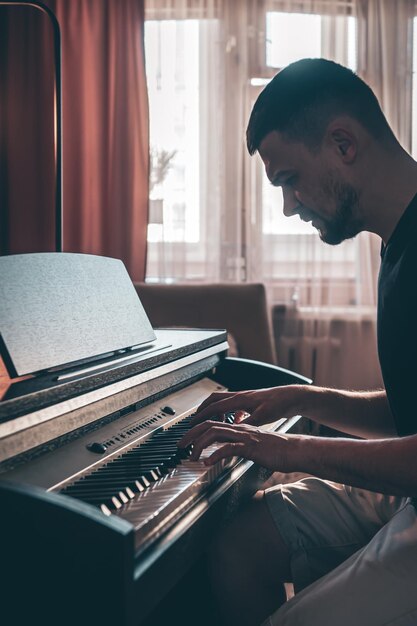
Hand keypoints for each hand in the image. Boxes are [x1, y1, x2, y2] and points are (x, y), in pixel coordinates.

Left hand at [178, 420, 299, 470]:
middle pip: (208, 425)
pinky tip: (208, 463)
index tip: (187, 440)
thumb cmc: (277, 450)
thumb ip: (240, 447)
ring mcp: (244, 437)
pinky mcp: (250, 447)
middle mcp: (239, 429)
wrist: (294, 450)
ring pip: (215, 433)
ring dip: (199, 444)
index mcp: (239, 429)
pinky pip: (229, 448)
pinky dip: (216, 454)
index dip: (197, 430)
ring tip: (191, 455)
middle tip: (180, 446)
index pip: (213, 424)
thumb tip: (227, 453)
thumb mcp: (254, 447)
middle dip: (191, 434)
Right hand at [191, 385, 308, 427]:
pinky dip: (229, 413)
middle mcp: (239, 396)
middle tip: (194, 420)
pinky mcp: (250, 402)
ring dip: (214, 411)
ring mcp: (244, 398)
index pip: (214, 407)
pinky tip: (234, 421)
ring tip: (212, 423)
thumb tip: (234, 430)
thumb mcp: (262, 417)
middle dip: (202, 410)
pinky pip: (233, 406)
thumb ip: (247, 423)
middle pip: (214, 400)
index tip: (192, 422)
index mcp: (239, 399)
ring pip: (223, 402)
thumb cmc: (278, 404)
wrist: (291, 397)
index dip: (202, 415)